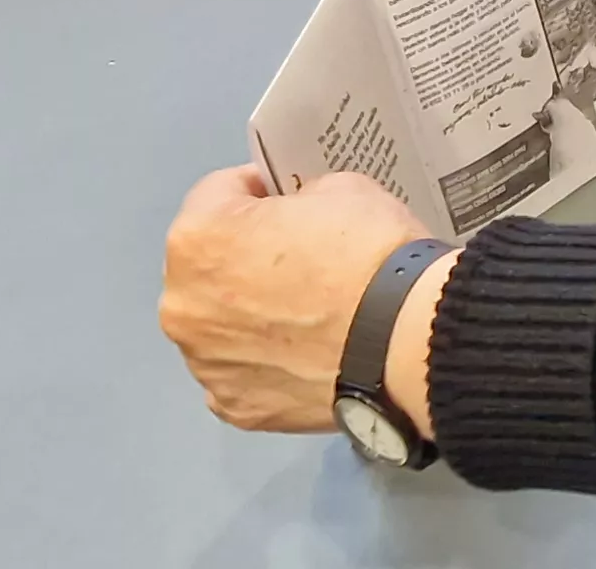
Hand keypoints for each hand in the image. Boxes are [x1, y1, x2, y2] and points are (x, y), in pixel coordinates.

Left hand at [160, 166, 439, 435]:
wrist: (411, 339)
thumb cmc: (370, 256)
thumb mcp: (339, 187)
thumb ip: (298, 200)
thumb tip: (295, 218)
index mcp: (197, 240)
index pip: (218, 194)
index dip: (258, 190)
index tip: (286, 199)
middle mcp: (183, 306)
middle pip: (208, 267)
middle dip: (245, 257)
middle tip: (300, 259)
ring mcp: (205, 365)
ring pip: (220, 326)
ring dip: (250, 315)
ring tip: (308, 313)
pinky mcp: (236, 408)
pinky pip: (242, 373)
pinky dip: (266, 363)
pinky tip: (308, 353)